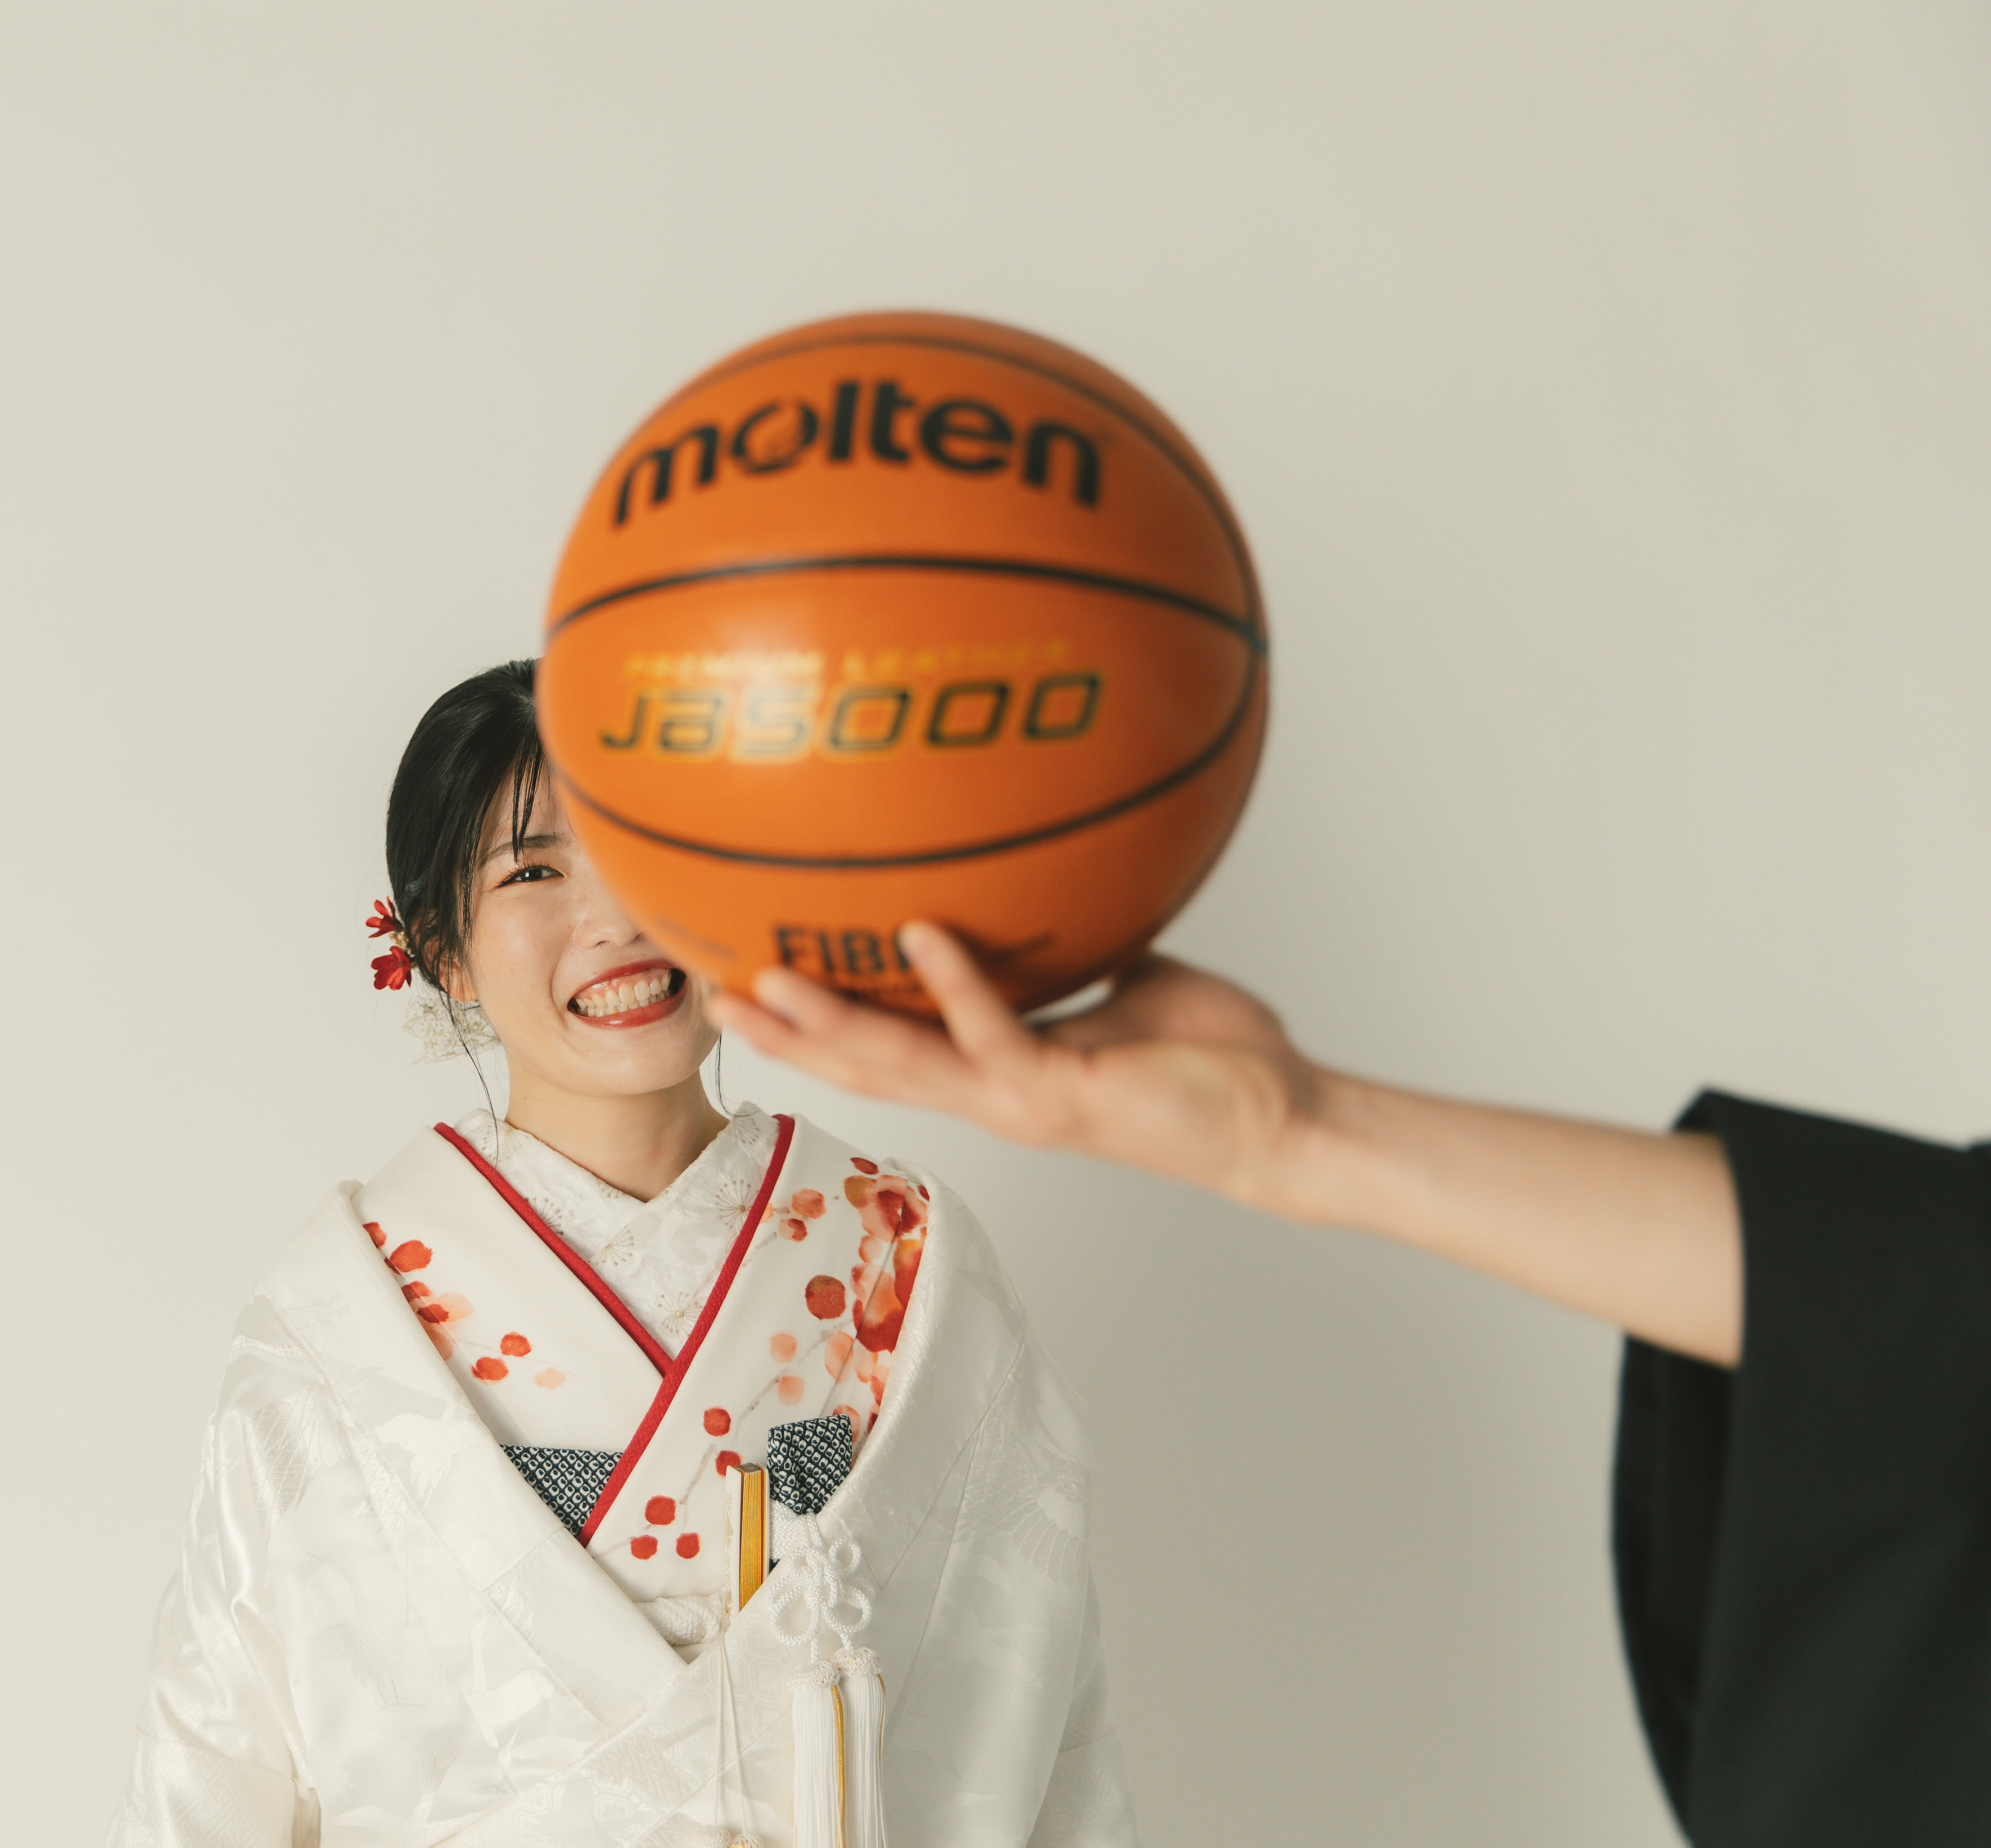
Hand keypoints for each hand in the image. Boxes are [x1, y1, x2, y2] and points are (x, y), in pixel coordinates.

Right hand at [714, 922, 1743, 1359]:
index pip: (881, 1050)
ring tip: (770, 976)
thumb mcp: (1125, 979)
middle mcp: (992, 1092)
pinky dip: (956, 981)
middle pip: (859, 1069)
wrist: (1280, 1121)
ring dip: (832, 1024)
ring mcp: (1022, 1099)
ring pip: (901, 1064)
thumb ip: (1072, 942)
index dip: (808, 1025)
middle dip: (784, 1034)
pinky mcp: (1066, 1093)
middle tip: (709, 991)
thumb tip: (1049, 870)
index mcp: (993, 1068)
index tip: (743, 981)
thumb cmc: (1210, 1057)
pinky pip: (994, 1032)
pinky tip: (919, 932)